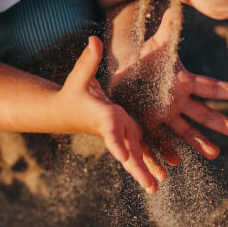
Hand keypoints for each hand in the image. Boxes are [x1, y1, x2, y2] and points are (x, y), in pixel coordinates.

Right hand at [56, 35, 164, 192]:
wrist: (66, 111)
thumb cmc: (73, 91)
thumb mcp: (80, 75)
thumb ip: (88, 60)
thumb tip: (93, 40)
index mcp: (103, 115)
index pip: (110, 130)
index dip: (116, 142)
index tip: (123, 156)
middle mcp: (113, 128)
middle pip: (126, 150)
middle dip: (137, 167)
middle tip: (151, 186)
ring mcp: (120, 133)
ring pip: (134, 155)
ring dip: (145, 170)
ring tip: (157, 186)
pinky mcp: (125, 133)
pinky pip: (138, 151)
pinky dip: (148, 163)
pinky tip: (162, 175)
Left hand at [109, 9, 227, 163]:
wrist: (124, 76)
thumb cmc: (144, 60)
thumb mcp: (156, 45)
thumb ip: (168, 29)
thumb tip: (179, 5)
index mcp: (184, 83)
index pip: (210, 86)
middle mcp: (179, 102)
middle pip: (203, 113)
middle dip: (220, 123)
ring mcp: (166, 116)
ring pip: (185, 131)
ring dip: (199, 143)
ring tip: (214, 153)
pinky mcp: (149, 125)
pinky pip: (160, 140)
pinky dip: (167, 151)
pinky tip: (174, 162)